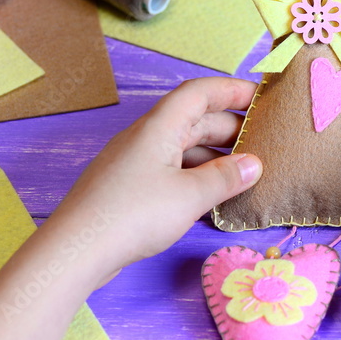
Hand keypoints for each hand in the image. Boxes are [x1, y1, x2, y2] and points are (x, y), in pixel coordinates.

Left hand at [52, 77, 261, 280]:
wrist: (76, 249)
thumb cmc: (133, 214)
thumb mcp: (190, 195)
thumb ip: (225, 178)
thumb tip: (254, 164)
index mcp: (159, 127)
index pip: (199, 93)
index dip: (231, 90)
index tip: (262, 96)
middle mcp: (146, 138)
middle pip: (194, 121)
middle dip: (230, 128)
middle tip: (264, 142)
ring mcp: (135, 164)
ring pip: (183, 149)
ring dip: (214, 157)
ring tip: (246, 173)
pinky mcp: (129, 189)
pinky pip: (171, 172)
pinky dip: (196, 178)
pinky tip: (213, 198)